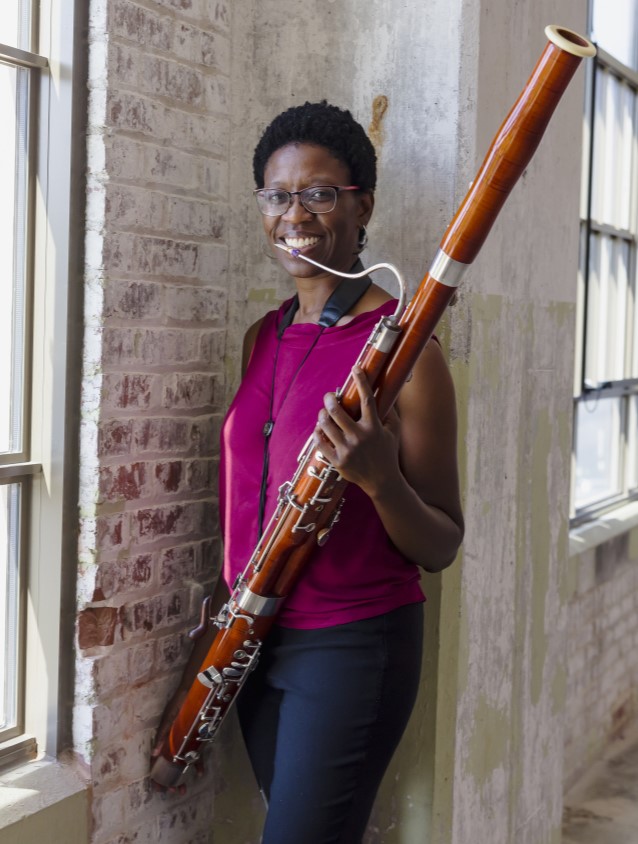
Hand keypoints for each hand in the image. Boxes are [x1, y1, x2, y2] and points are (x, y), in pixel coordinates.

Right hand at [150, 688, 203, 794]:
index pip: (155, 765)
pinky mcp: (192, 739)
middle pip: (167, 768)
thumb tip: (153, 754)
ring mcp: (181, 742)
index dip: (156, 779)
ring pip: (179, 764)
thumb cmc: (177, 704)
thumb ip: (161, 736)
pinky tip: (201, 772)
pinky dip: (196, 764)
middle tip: (177, 791)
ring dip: (181, 776)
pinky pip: (193, 754)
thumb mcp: (169, 720)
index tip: (162, 789)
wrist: (192, 691)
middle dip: (170, 781)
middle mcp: (169, 744)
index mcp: (161, 741)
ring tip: (185, 788)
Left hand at [313, 366, 401, 496]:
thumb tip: (387, 394)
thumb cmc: (388, 454)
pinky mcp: (338, 461)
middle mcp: (359, 438)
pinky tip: (320, 429)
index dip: (361, 381)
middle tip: (329, 396)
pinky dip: (318, 433)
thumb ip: (390, 413)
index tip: (355, 369)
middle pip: (337, 411)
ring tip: (323, 413)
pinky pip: (320, 442)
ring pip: (326, 425)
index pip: (367, 399)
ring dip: (322, 415)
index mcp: (374, 428)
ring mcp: (347, 450)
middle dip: (329, 399)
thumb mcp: (394, 432)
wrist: (382, 482)